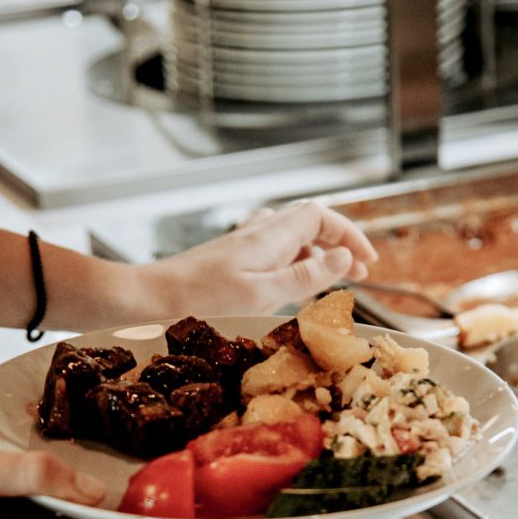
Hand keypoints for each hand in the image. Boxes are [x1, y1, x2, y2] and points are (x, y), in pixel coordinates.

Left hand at [142, 200, 378, 316]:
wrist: (150, 299)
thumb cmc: (203, 302)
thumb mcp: (263, 293)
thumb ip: (306, 275)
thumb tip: (343, 257)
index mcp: (271, 236)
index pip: (322, 216)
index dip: (349, 233)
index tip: (367, 260)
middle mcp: (257, 233)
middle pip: (309, 222)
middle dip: (338, 242)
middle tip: (357, 272)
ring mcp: (241, 244)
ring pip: (290, 234)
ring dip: (316, 251)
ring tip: (329, 277)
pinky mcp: (229, 258)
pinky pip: (271, 249)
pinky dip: (292, 259)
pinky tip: (288, 282)